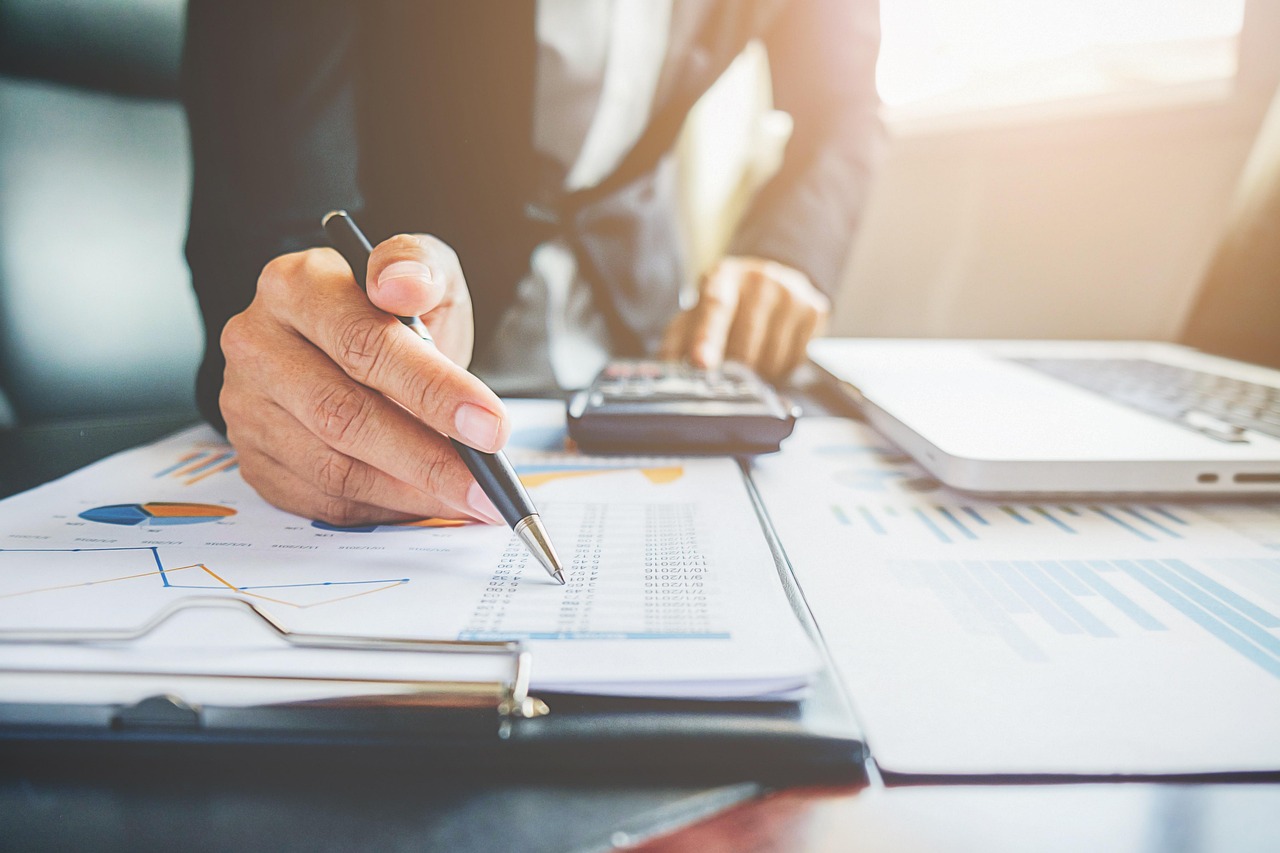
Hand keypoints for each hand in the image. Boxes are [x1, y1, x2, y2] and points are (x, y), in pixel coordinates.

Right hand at [219, 234, 509, 526]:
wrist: (352, 348)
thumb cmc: (392, 313)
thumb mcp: (422, 273)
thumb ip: (420, 268)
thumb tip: (402, 283)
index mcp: (296, 284)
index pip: (363, 341)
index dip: (432, 388)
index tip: (490, 425)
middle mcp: (257, 343)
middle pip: (343, 413)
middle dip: (428, 456)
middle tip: (486, 481)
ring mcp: (247, 406)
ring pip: (333, 467)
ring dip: (410, 491)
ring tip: (468, 497)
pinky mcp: (254, 457)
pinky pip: (321, 500)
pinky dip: (382, 508)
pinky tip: (425, 502)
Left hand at [660, 256, 829, 380]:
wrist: (773, 276)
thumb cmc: (728, 301)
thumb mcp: (697, 311)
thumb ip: (678, 339)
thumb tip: (665, 369)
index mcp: (723, 277)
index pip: (714, 307)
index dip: (706, 338)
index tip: (701, 363)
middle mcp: (760, 280)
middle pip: (745, 343)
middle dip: (733, 370)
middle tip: (727, 372)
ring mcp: (791, 293)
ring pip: (772, 358)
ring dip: (758, 374)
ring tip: (751, 358)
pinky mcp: (814, 309)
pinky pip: (795, 360)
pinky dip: (780, 369)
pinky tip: (772, 352)